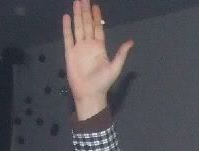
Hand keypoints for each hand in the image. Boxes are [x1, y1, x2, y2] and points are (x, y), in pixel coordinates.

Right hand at [63, 0, 133, 118]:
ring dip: (77, 16)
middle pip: (87, 24)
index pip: (97, 28)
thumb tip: (131, 42)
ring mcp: (79, 48)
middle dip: (85, 12)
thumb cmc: (103, 83)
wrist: (90, 94)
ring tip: (76, 3)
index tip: (95, 6)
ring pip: (78, 28)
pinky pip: (68, 38)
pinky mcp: (70, 53)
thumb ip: (121, 53)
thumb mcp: (115, 67)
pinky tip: (67, 17)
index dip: (96, 17)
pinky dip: (67, 28)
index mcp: (99, 47)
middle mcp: (89, 45)